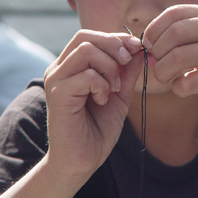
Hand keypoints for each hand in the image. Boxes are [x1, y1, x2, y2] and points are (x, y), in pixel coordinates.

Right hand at [43, 30, 142, 177]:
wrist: (81, 161)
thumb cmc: (97, 129)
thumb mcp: (119, 94)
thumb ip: (127, 72)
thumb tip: (141, 48)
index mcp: (71, 66)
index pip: (90, 36)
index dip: (115, 37)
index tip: (136, 48)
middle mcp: (59, 68)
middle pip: (85, 36)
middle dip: (113, 45)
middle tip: (127, 63)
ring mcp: (56, 80)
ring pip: (86, 50)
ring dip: (109, 67)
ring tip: (113, 89)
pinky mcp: (58, 94)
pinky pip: (86, 75)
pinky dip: (102, 85)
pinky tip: (102, 100)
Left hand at [143, 4, 197, 115]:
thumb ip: (174, 37)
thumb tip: (144, 45)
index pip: (173, 13)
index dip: (153, 30)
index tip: (148, 46)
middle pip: (174, 34)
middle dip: (158, 52)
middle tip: (157, 65)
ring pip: (178, 57)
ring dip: (163, 72)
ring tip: (166, 77)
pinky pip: (187, 82)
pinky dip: (177, 88)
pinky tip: (183, 87)